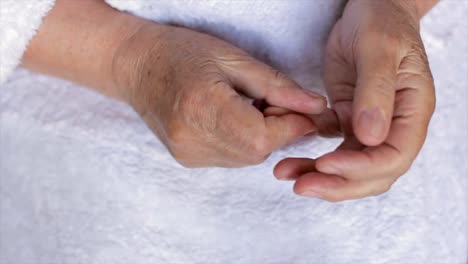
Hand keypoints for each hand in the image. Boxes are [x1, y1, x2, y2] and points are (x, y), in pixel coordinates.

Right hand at [113, 24, 326, 166]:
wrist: (136, 65)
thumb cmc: (181, 52)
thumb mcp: (234, 59)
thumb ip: (278, 87)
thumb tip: (316, 108)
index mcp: (203, 108)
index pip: (264, 137)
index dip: (291, 125)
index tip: (300, 107)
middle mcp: (193, 139)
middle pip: (258, 150)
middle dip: (277, 129)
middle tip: (269, 100)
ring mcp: (188, 154)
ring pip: (247, 157)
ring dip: (260, 136)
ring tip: (245, 105)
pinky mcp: (187, 160)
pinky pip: (231, 158)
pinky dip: (242, 141)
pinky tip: (230, 117)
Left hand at [274, 0, 435, 200]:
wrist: (370, 11)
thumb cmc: (381, 23)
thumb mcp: (378, 49)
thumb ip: (375, 91)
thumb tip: (370, 137)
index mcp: (412, 112)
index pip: (393, 157)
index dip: (360, 167)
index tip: (326, 164)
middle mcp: (395, 126)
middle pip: (372, 174)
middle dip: (337, 184)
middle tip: (301, 185)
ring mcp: (371, 126)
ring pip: (350, 167)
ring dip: (320, 177)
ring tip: (287, 175)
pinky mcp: (349, 121)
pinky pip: (334, 150)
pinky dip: (313, 160)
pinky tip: (292, 161)